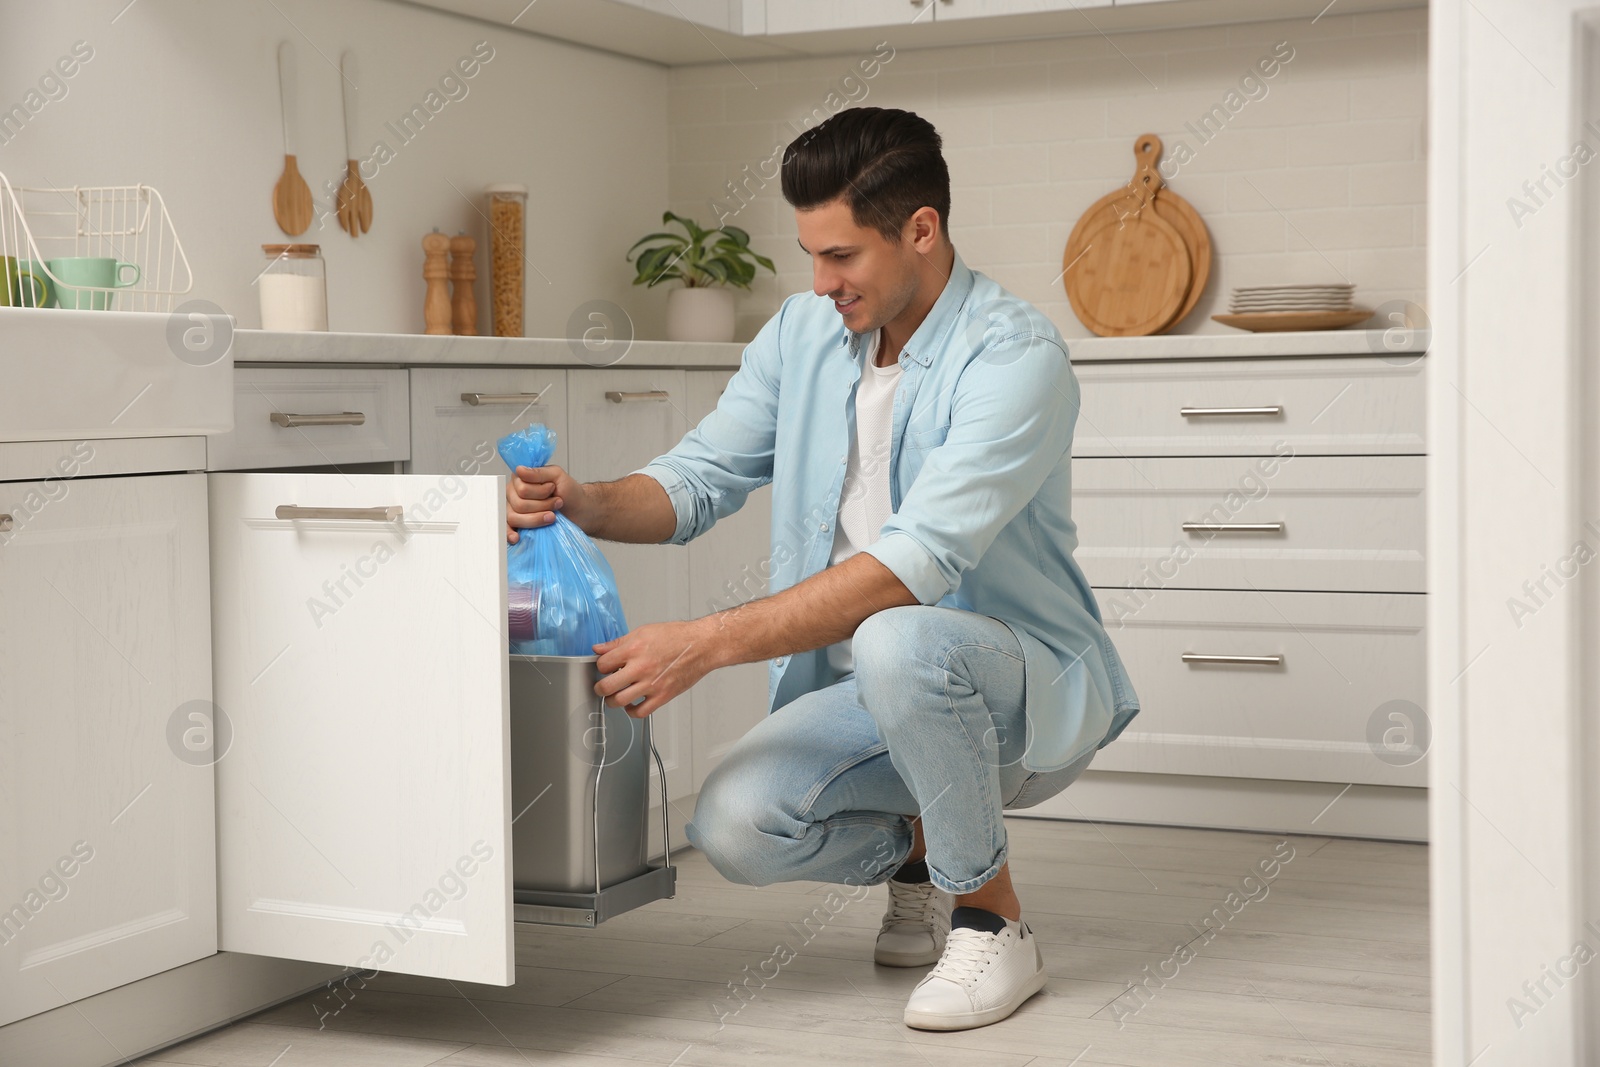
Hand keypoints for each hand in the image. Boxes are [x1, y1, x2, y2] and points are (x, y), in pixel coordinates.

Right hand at [506, 463, 588, 542]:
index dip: (540, 491)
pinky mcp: (519, 524)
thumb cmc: (568, 492)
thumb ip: (538, 472)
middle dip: (543, 505)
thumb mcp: (557, 475)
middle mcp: (513, 494)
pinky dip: (510, 533)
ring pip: (515, 517)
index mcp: (520, 479)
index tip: (552, 488)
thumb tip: (519, 469)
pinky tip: (516, 537)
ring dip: (537, 518)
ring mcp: (514, 510)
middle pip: (519, 504)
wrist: (579, 511)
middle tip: (557, 503)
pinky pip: (507, 529)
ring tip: (552, 515)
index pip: (521, 488)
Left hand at [593, 619, 717, 717]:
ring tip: (615, 696)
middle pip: (606, 686)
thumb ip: (618, 643)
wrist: (701, 645)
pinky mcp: (663, 696)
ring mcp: (652, 684)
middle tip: (602, 686)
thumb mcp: (643, 632)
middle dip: (600, 688)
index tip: (604, 668)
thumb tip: (599, 649)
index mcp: (634, 650)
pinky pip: (640, 712)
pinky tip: (632, 705)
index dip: (600, 667)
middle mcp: (641, 668)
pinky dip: (632, 712)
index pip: (602, 664)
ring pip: (619, 701)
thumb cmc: (676, 637)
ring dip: (613, 701)